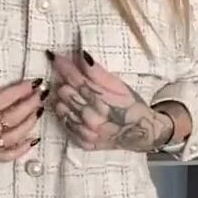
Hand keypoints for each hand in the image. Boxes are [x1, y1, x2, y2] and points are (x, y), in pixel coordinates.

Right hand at [0, 73, 47, 162]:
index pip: (4, 101)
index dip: (20, 91)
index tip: (34, 82)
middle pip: (13, 118)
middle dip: (30, 104)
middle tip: (42, 93)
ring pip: (14, 136)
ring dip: (30, 123)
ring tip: (40, 110)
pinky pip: (6, 156)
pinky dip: (21, 149)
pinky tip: (33, 139)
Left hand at [48, 50, 172, 152]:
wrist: (142, 133)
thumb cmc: (131, 105)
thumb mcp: (119, 85)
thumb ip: (97, 72)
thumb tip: (81, 54)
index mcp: (101, 100)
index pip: (75, 79)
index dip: (64, 66)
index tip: (56, 57)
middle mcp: (91, 118)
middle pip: (64, 93)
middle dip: (64, 82)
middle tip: (69, 78)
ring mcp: (86, 133)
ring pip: (60, 108)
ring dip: (63, 98)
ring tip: (73, 94)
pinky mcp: (83, 143)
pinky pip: (64, 125)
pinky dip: (66, 114)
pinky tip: (73, 108)